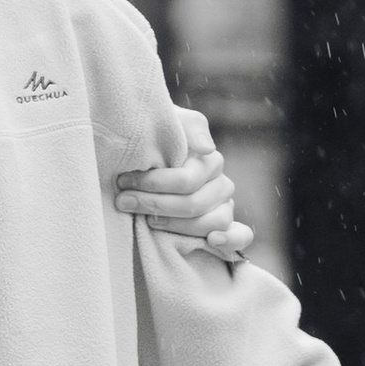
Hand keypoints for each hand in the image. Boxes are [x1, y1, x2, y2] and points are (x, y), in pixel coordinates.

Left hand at [115, 134, 252, 264]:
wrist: (145, 159)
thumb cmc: (153, 143)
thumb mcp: (168, 124)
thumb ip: (191, 128)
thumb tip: (207, 148)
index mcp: (209, 160)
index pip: (187, 181)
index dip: (154, 184)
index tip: (124, 182)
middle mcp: (220, 183)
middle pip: (194, 204)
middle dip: (155, 204)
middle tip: (124, 201)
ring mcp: (224, 206)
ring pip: (214, 222)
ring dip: (179, 226)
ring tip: (149, 221)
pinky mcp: (223, 227)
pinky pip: (240, 236)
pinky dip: (230, 240)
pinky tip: (213, 242)